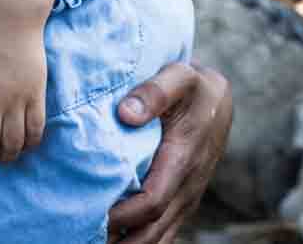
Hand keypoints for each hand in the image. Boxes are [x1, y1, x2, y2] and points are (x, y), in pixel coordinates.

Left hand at [106, 61, 232, 243]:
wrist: (219, 100)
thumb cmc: (193, 86)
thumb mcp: (179, 76)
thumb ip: (155, 91)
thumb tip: (126, 113)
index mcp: (184, 159)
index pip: (152, 201)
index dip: (122, 215)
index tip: (90, 215)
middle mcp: (187, 186)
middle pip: (154, 230)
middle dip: (122, 241)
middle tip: (83, 237)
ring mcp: (186, 197)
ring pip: (160, 235)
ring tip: (92, 243)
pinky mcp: (182, 199)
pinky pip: (164, 230)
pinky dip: (141, 240)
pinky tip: (115, 241)